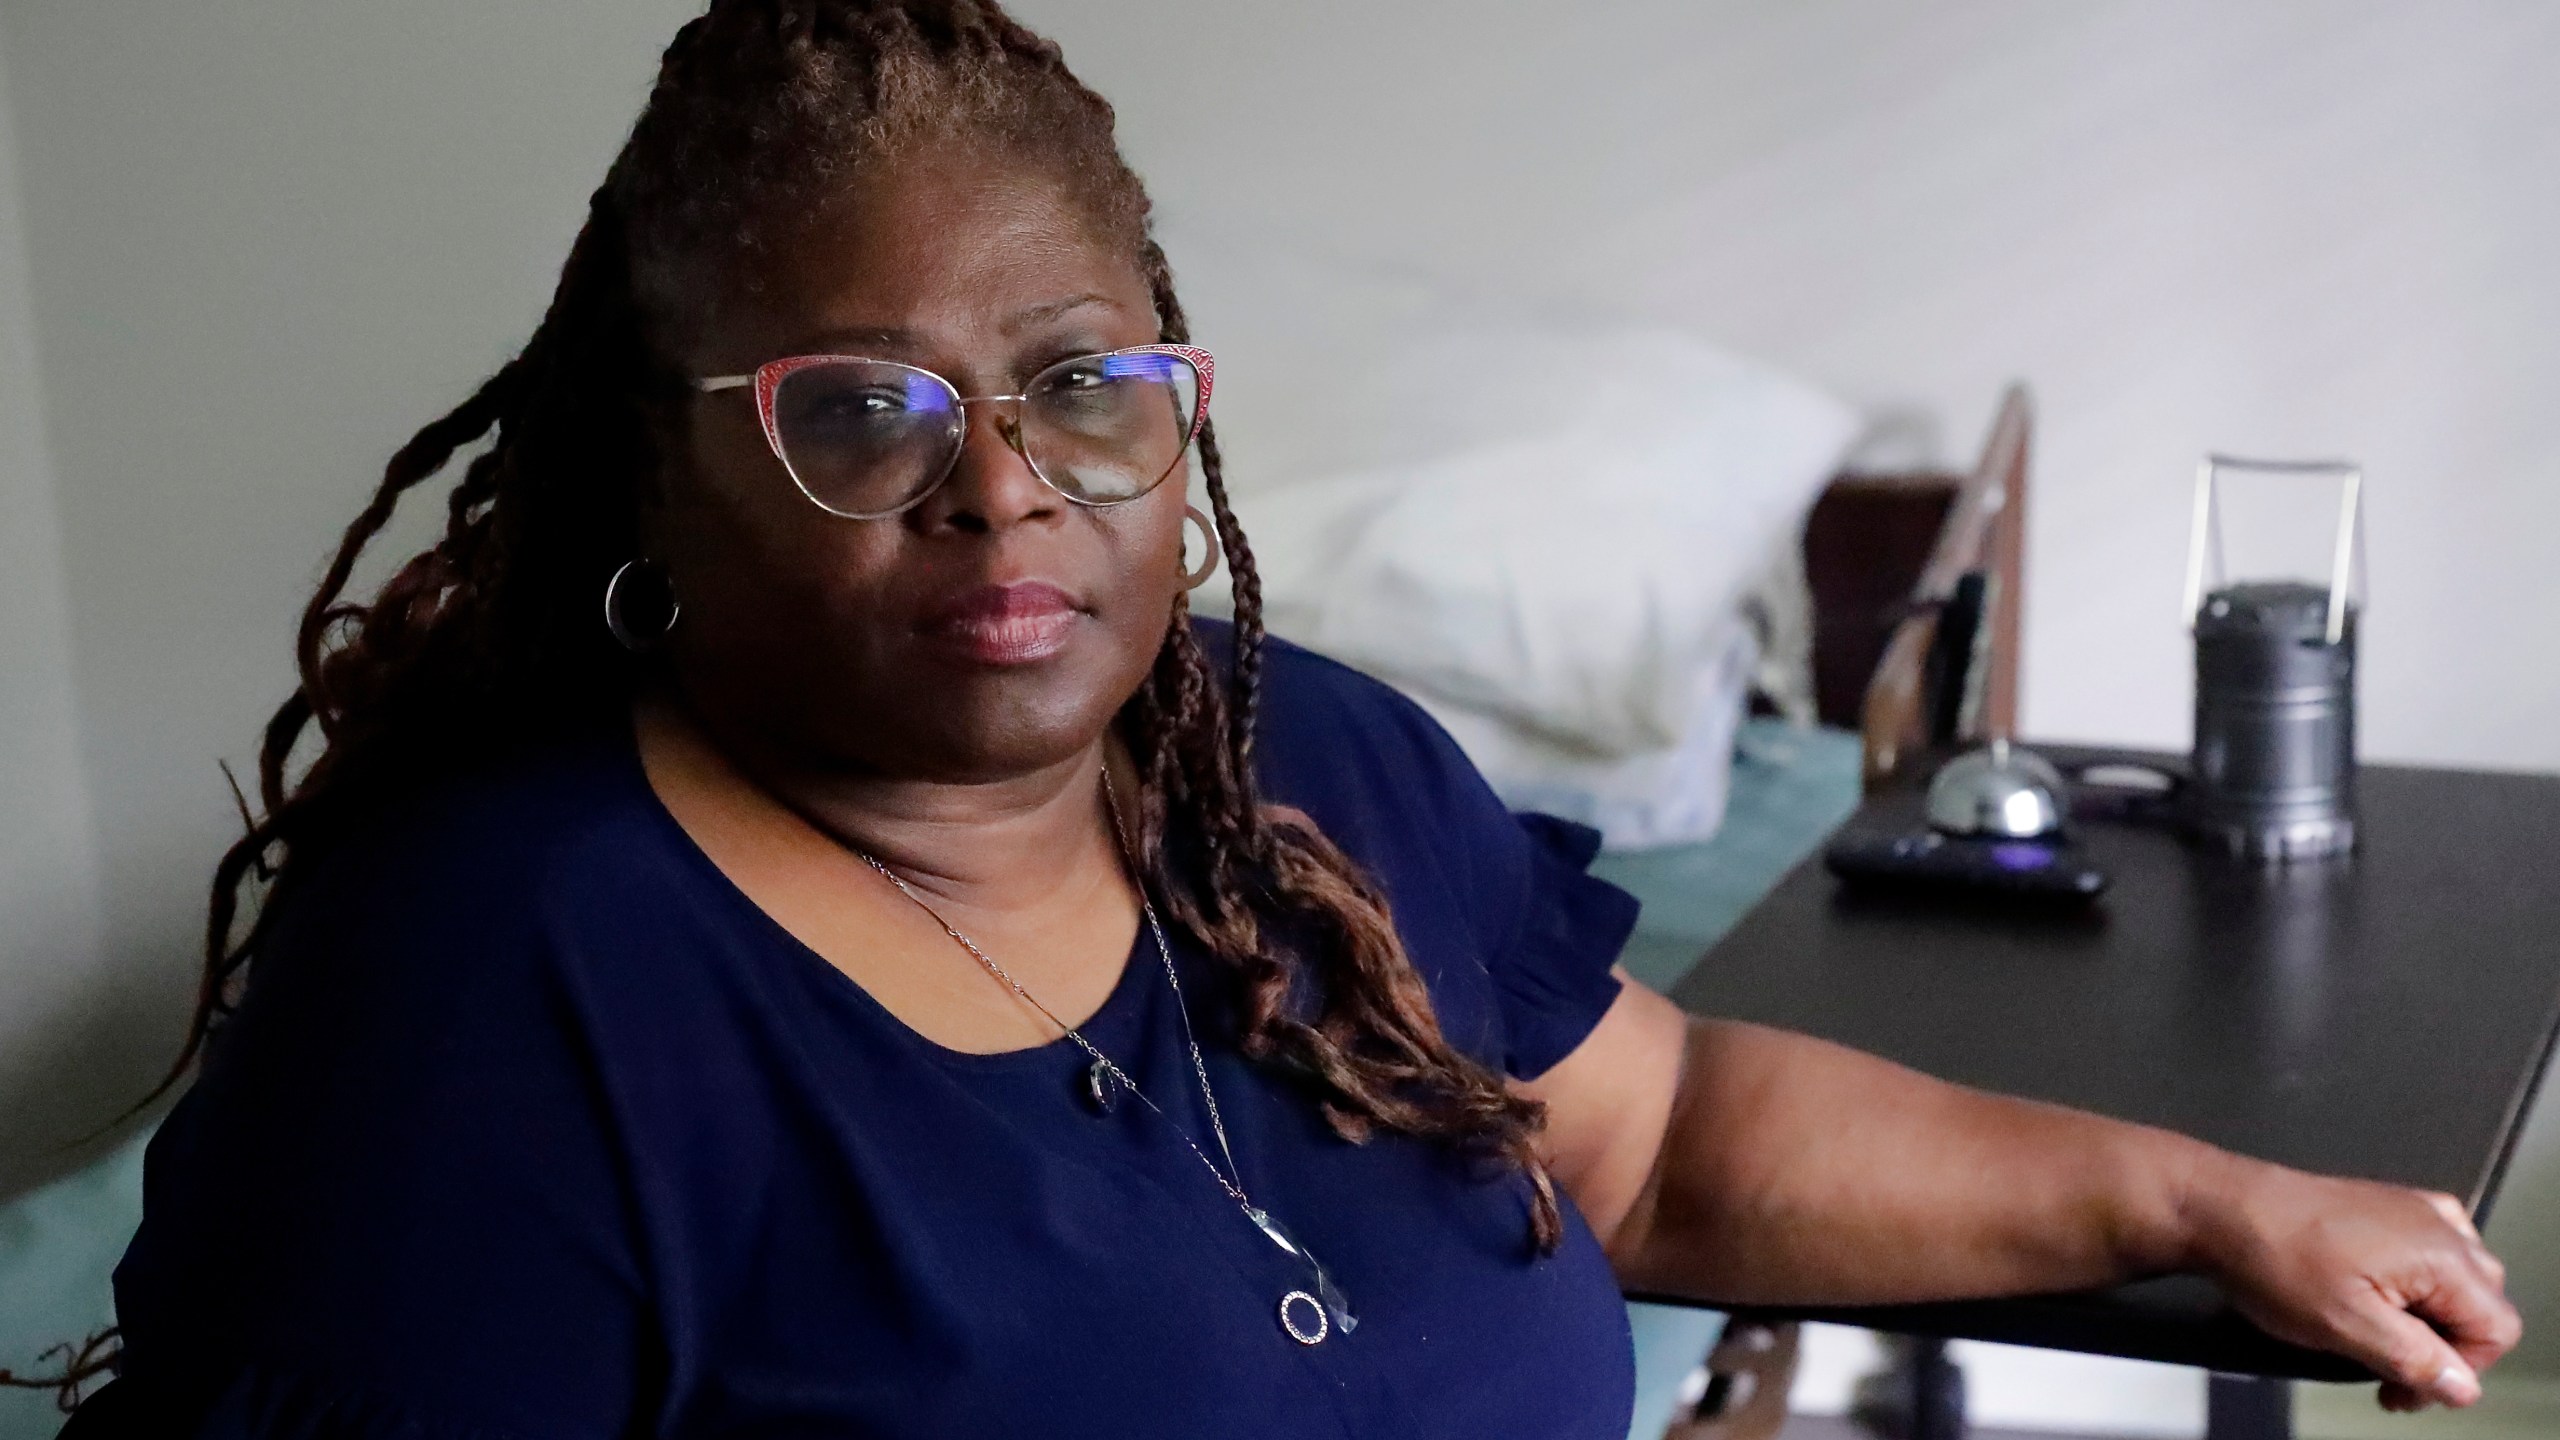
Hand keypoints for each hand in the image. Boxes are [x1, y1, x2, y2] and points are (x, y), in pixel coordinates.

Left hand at [2190, 1156, 2519, 1410]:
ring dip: (2423, 1321)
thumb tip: (2459, 1385)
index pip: (2496, 1329)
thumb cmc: (2272, 1254)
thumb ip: (2414, 1360)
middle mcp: (2437, 1223)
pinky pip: (2424, 1259)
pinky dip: (2407, 1290)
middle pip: (2480, 1306)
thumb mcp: (2348, 1327)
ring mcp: (2411, 1211)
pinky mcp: (2384, 1209)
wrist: (2221, 1209)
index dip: (2458, 1369)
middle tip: (2389, 1370)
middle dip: (2441, 1348)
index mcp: (2441, 1251)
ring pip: (2453, 1285)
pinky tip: (2367, 1300)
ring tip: (2373, 1335)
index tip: (2409, 1384)